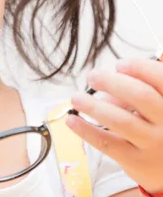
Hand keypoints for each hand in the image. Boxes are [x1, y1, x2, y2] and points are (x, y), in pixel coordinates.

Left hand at [66, 58, 162, 193]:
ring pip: (121, 121)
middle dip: (112, 82)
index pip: (161, 79)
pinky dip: (86, 130)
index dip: (140, 68)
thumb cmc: (158, 126)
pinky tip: (71, 120)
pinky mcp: (136, 161)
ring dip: (94, 106)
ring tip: (76, 98)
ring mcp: (154, 144)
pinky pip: (108, 143)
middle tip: (92, 76)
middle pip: (141, 97)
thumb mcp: (158, 105)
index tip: (119, 64)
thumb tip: (107, 90)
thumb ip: (141, 91)